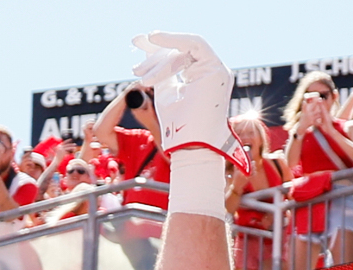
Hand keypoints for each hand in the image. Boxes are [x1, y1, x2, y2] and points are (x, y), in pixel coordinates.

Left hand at [129, 31, 239, 166]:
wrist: (190, 146)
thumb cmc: (178, 128)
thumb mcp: (164, 91)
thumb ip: (160, 69)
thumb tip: (144, 47)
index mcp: (204, 77)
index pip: (181, 55)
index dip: (158, 48)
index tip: (137, 42)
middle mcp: (214, 71)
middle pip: (182, 50)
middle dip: (156, 50)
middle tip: (134, 45)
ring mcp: (218, 70)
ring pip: (184, 49)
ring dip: (159, 59)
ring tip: (139, 71)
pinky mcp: (217, 69)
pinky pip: (193, 44)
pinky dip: (172, 40)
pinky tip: (153, 39)